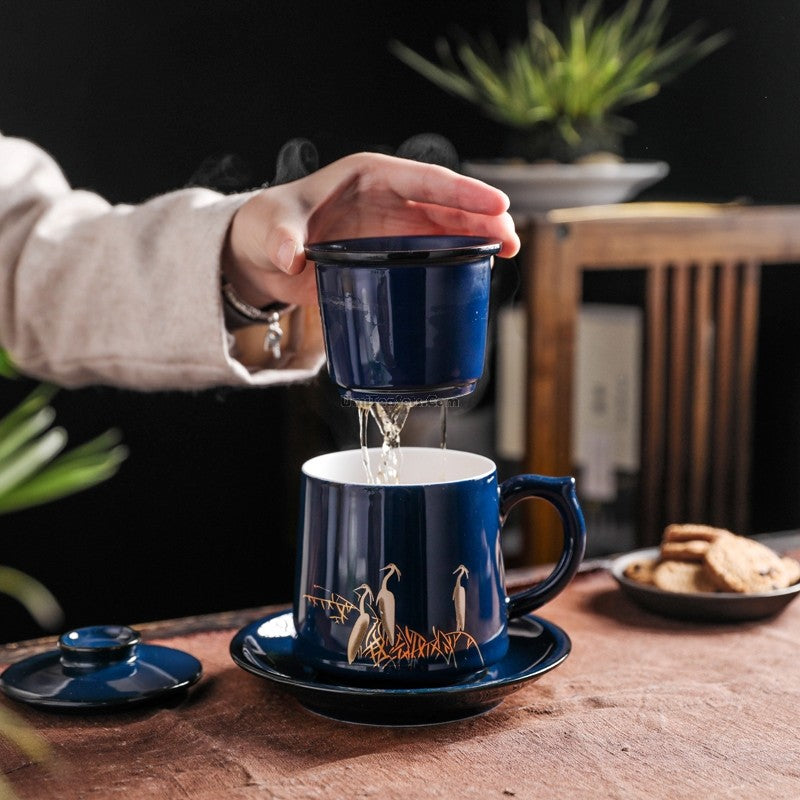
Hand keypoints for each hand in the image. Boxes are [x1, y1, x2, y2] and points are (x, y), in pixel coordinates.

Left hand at [222, 151, 519, 307]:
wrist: (261, 257)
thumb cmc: (266, 226)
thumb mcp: (270, 225)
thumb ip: (282, 236)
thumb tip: (292, 254)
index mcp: (367, 177)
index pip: (423, 179)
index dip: (461, 191)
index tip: (496, 204)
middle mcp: (386, 198)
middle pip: (444, 203)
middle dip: (481, 216)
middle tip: (511, 236)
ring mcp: (391, 226)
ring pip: (445, 226)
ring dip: (477, 236)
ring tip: (508, 250)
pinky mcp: (390, 253)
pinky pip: (431, 252)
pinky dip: (456, 258)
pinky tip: (477, 270)